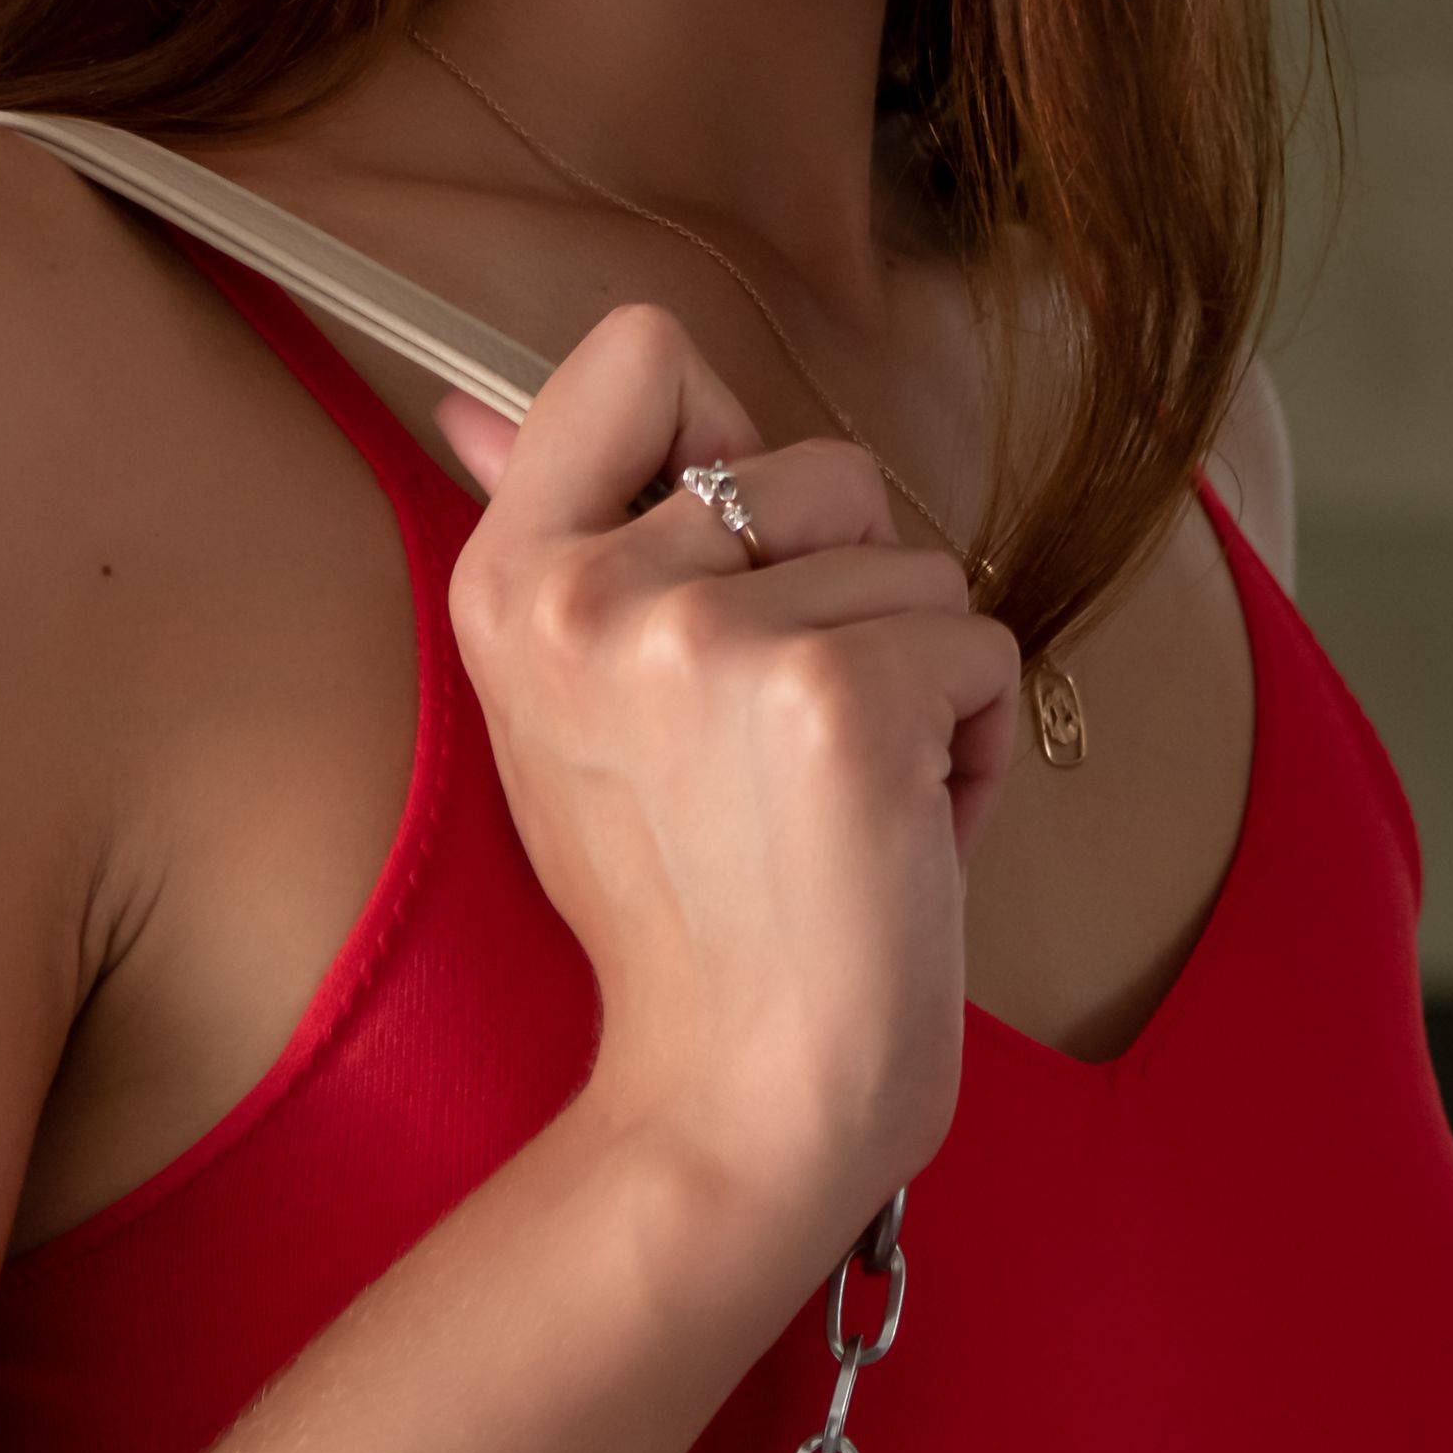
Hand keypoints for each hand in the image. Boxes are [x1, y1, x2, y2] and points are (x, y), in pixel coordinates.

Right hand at [431, 309, 1018, 1264]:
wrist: (739, 1100)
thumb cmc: (682, 908)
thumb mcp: (565, 707)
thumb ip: (543, 531)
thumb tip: (470, 402)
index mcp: (511, 580)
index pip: (640, 353)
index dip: (721, 450)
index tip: (719, 586)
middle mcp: (592, 592)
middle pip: (822, 462)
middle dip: (849, 594)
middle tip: (783, 744)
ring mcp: (711, 640)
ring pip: (917, 559)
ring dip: (918, 678)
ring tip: (839, 799)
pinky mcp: (840, 697)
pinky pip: (982, 639)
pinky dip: (973, 740)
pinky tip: (898, 831)